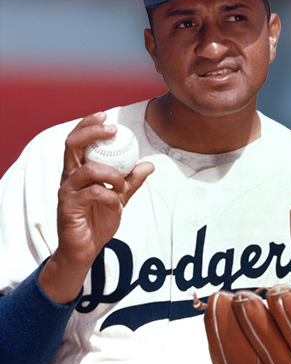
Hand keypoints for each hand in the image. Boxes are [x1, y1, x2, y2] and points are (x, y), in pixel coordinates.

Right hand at [39, 112, 153, 302]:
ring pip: (87, 169)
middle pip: (72, 145)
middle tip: (112, 131)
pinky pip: (93, 193)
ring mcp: (67, 191)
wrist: (86, 248)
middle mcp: (69, 177)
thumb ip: (132, 181)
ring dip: (112, 173)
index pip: (77, 140)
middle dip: (92, 132)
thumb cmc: (98, 219)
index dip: (88, 124)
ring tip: (123, 184)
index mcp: (78, 170)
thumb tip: (149, 164)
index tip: (106, 115)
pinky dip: (110, 194)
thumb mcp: (120, 197)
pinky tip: (117, 202)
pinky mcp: (68, 207)